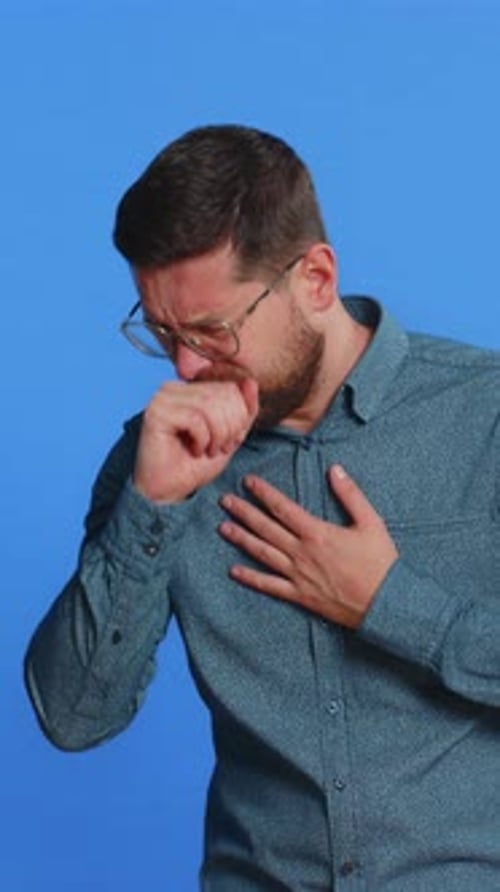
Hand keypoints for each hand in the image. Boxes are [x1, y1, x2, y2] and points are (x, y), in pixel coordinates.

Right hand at [134, 378, 258, 502]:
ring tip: (210, 450)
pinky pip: (195, 418)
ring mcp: (162, 398)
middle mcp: (174, 387)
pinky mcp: (156, 413)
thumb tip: (251, 382)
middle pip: (222, 394)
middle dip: (231, 426)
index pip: (230, 388)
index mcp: (190, 388)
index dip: (240, 416)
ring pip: (210, 405)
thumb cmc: (196, 464)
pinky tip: (195, 451)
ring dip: (218, 434)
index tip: (231, 440)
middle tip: (221, 448)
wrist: (169, 490)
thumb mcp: (231, 435)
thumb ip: (244, 410)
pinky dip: (203, 439)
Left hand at [219, 465, 398, 627]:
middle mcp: (302, 553)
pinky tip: (234, 571)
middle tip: (225, 500)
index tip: (248, 481)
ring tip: (223, 527)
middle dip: (244, 512)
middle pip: (266, 528)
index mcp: (317, 533)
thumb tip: (335, 469)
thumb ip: (351, 494)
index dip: (263, 493)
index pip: (283, 508)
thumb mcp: (371, 522)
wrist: (385, 603)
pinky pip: (270, 585)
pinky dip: (251, 578)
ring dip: (242, 539)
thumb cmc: (380, 562)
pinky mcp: (300, 595)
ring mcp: (298, 575)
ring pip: (263, 553)